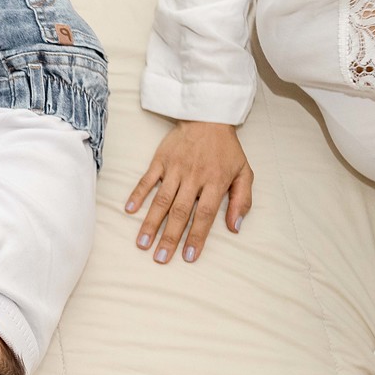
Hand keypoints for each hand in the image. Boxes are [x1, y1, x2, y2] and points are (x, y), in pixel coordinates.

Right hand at [126, 121, 252, 263]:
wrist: (208, 116)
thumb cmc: (226, 149)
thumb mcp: (245, 172)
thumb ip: (242, 200)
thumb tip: (235, 227)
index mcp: (216, 181)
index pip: (205, 214)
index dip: (196, 236)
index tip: (189, 256)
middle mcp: (194, 177)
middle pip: (180, 212)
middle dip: (170, 237)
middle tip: (160, 258)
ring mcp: (175, 169)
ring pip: (161, 200)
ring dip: (151, 223)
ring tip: (142, 243)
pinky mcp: (160, 160)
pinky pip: (147, 180)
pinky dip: (138, 195)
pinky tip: (129, 210)